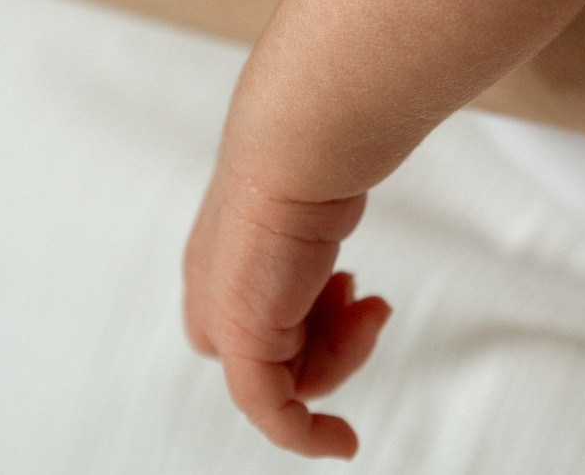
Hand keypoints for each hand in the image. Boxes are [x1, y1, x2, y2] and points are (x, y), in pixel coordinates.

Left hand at [181, 173, 389, 458]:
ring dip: (341, 357)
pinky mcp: (245, 336)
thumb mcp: (316, 184)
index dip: (307, 318)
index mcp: (224, 248)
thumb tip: (362, 150)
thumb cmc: (312, 146)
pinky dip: (307, 435)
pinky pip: (271, 411)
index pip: (253, 313)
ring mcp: (224, 313)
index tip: (353, 303)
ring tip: (369, 305)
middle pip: (266, 352)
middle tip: (363, 299)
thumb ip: (318, 197)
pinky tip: (342, 443)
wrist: (298, 141)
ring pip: (283, 379)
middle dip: (324, 340)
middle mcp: (215, 284)